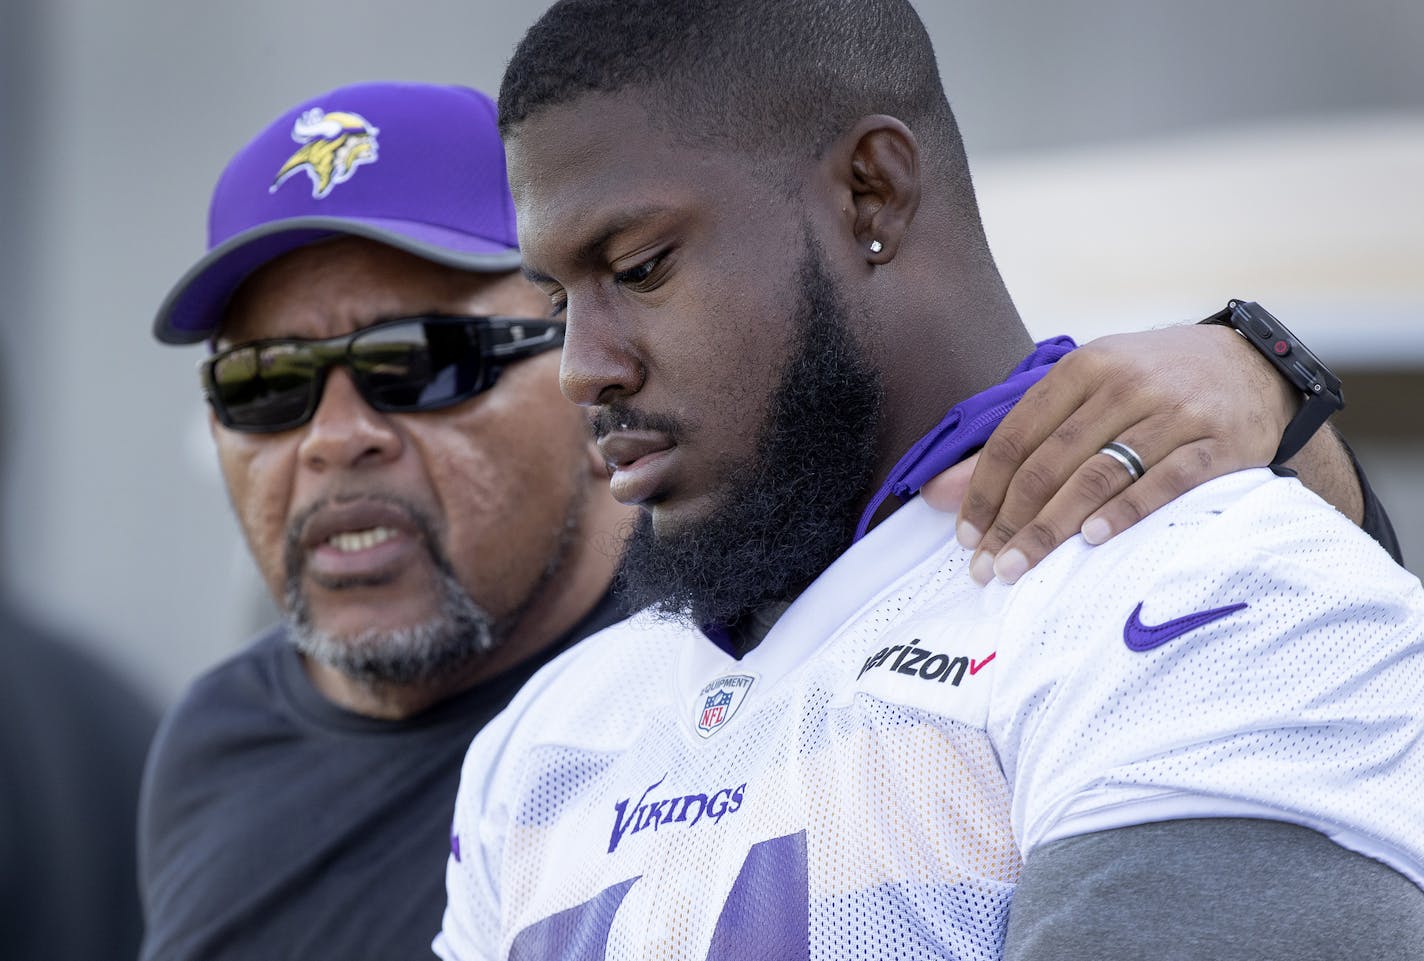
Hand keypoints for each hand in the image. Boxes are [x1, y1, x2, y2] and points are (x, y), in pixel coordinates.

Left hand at [923, 323, 1296, 584]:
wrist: (1257, 368)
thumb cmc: (1155, 386)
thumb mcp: (1088, 393)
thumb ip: (1020, 440)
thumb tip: (937, 492)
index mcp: (1084, 367)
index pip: (1017, 435)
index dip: (984, 490)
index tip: (965, 536)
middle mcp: (1126, 383)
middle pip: (1051, 461)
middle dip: (1012, 521)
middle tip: (988, 567)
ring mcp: (1174, 411)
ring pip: (1100, 473)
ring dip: (1054, 527)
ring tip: (1022, 566)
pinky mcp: (1218, 441)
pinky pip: (1164, 482)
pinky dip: (1125, 512)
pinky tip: (1093, 541)